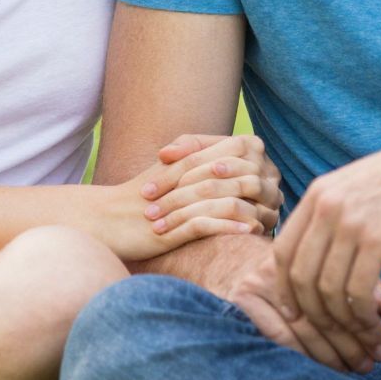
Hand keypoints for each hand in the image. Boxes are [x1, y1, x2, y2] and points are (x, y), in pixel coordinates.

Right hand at [90, 134, 277, 261]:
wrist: (104, 220)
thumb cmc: (141, 200)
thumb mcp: (170, 176)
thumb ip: (196, 162)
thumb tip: (237, 166)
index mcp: (184, 159)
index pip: (230, 148)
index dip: (251, 160)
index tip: (265, 176)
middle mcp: (181, 176)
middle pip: (231, 172)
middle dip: (257, 186)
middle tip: (276, 200)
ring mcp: (175, 202)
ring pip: (222, 198)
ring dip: (250, 208)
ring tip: (269, 218)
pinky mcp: (168, 229)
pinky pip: (206, 224)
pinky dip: (231, 227)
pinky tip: (251, 232)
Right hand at [217, 239, 380, 373]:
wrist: (235, 257)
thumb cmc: (299, 267)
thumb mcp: (334, 267)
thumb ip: (364, 284)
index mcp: (312, 244)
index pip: (343, 288)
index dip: (366, 319)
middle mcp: (285, 259)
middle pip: (323, 308)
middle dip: (352, 340)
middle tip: (373, 362)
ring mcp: (259, 279)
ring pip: (302, 325)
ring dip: (330, 354)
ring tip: (354, 369)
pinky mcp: (241, 300)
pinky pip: (276, 334)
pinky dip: (302, 354)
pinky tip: (320, 369)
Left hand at [272, 117, 380, 346]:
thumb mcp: (358, 185)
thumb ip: (335, 213)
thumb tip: (324, 252)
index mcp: (317, 194)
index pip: (283, 252)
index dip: (285, 290)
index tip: (297, 314)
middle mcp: (325, 208)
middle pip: (300, 277)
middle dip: (312, 316)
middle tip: (330, 339)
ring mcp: (349, 224)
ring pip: (327, 290)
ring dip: (343, 324)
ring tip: (363, 342)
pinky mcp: (377, 239)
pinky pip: (356, 292)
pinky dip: (362, 317)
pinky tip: (374, 327)